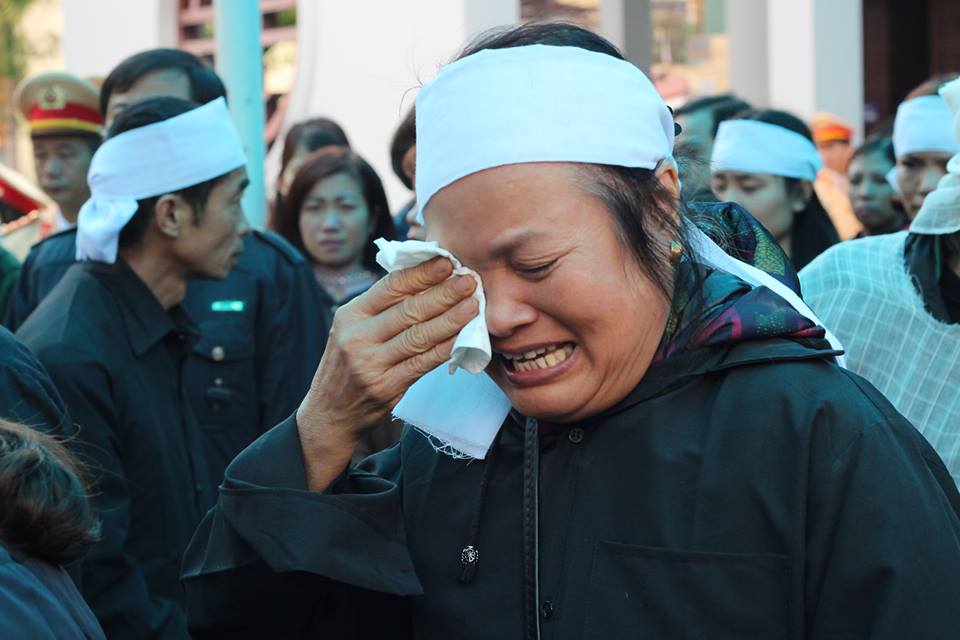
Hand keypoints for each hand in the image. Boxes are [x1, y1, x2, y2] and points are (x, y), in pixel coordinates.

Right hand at [296, 257, 477, 489]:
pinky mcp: (386, 387)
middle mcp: (358, 337)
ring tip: (472, 305)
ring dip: (451, 319)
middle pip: (409, 310)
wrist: (329, 412)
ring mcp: (371, 364)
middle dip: (444, 293)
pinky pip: (422, 363)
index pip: (391, 287)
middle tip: (469, 280)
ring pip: (419, 336)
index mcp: (350, 315)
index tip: (446, 262)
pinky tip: (462, 337)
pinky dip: (445, 348)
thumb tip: (423, 277)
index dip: (422, 274)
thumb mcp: (351, 329)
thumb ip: (380, 307)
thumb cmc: (348, 363)